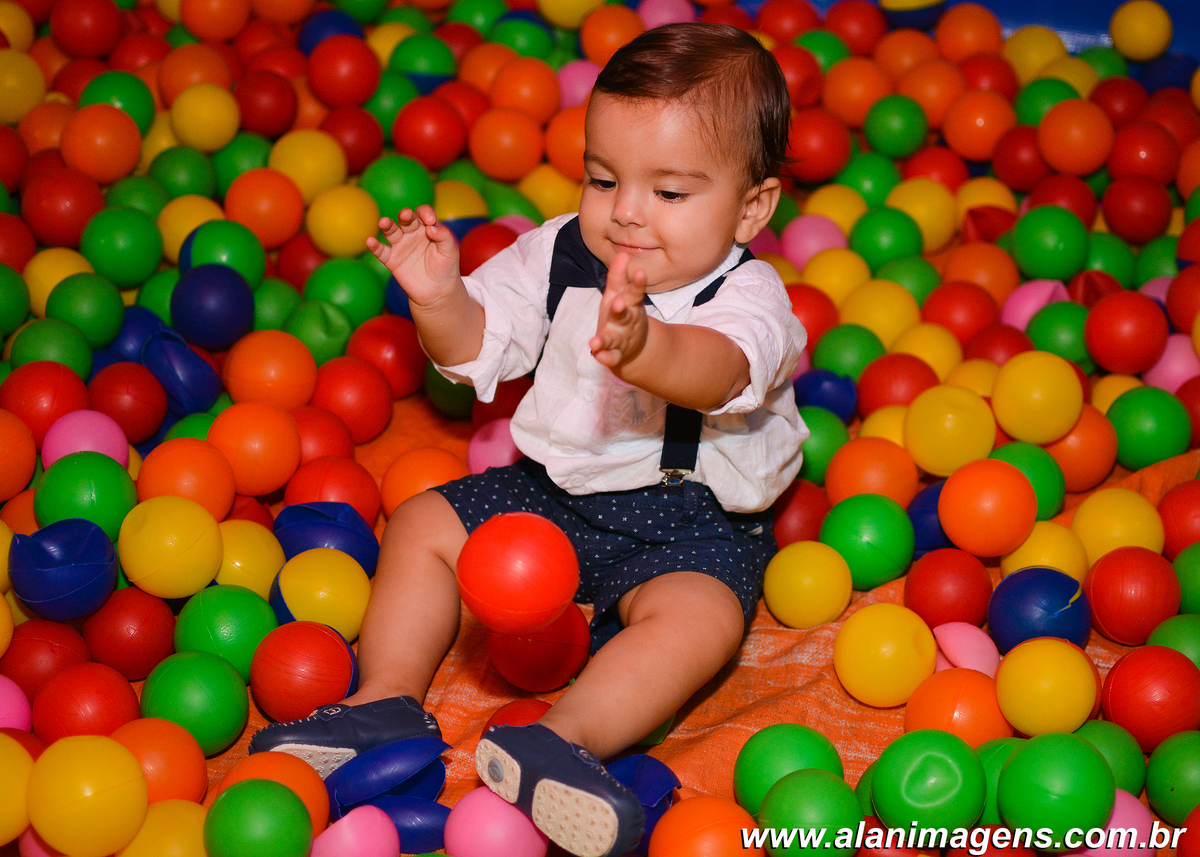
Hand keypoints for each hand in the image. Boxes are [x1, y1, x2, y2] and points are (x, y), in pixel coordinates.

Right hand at [365, 205, 460, 306]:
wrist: (437, 291)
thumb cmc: (445, 268)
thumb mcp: (450, 251)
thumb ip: (444, 237)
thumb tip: (431, 227)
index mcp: (426, 227)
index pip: (423, 214)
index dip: (425, 213)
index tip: (430, 221)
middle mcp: (411, 233)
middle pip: (406, 219)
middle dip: (405, 216)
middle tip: (406, 215)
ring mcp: (400, 245)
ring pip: (391, 231)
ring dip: (387, 225)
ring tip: (384, 222)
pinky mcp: (391, 260)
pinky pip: (381, 251)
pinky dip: (374, 246)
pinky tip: (370, 241)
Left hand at [590, 252, 647, 369]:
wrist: (635, 348)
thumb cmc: (623, 314)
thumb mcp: (620, 294)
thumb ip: (619, 276)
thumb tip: (622, 254)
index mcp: (629, 305)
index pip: (634, 292)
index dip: (637, 283)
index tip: (640, 272)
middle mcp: (627, 323)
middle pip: (625, 316)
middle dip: (621, 310)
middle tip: (618, 303)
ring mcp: (621, 340)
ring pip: (614, 339)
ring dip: (605, 339)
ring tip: (596, 341)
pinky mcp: (615, 355)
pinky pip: (610, 358)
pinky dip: (604, 358)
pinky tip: (596, 356)